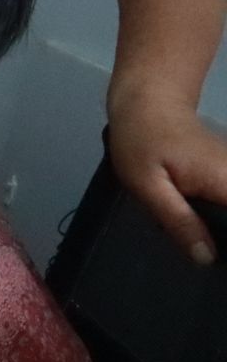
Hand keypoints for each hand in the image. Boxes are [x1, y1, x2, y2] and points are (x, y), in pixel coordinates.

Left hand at [107, 88, 226, 264]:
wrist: (147, 103)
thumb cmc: (142, 141)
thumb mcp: (148, 186)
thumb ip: (178, 221)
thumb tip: (206, 258)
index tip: (219, 258)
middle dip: (224, 239)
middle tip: (205, 259)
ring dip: (221, 232)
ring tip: (203, 247)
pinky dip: (218, 220)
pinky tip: (201, 231)